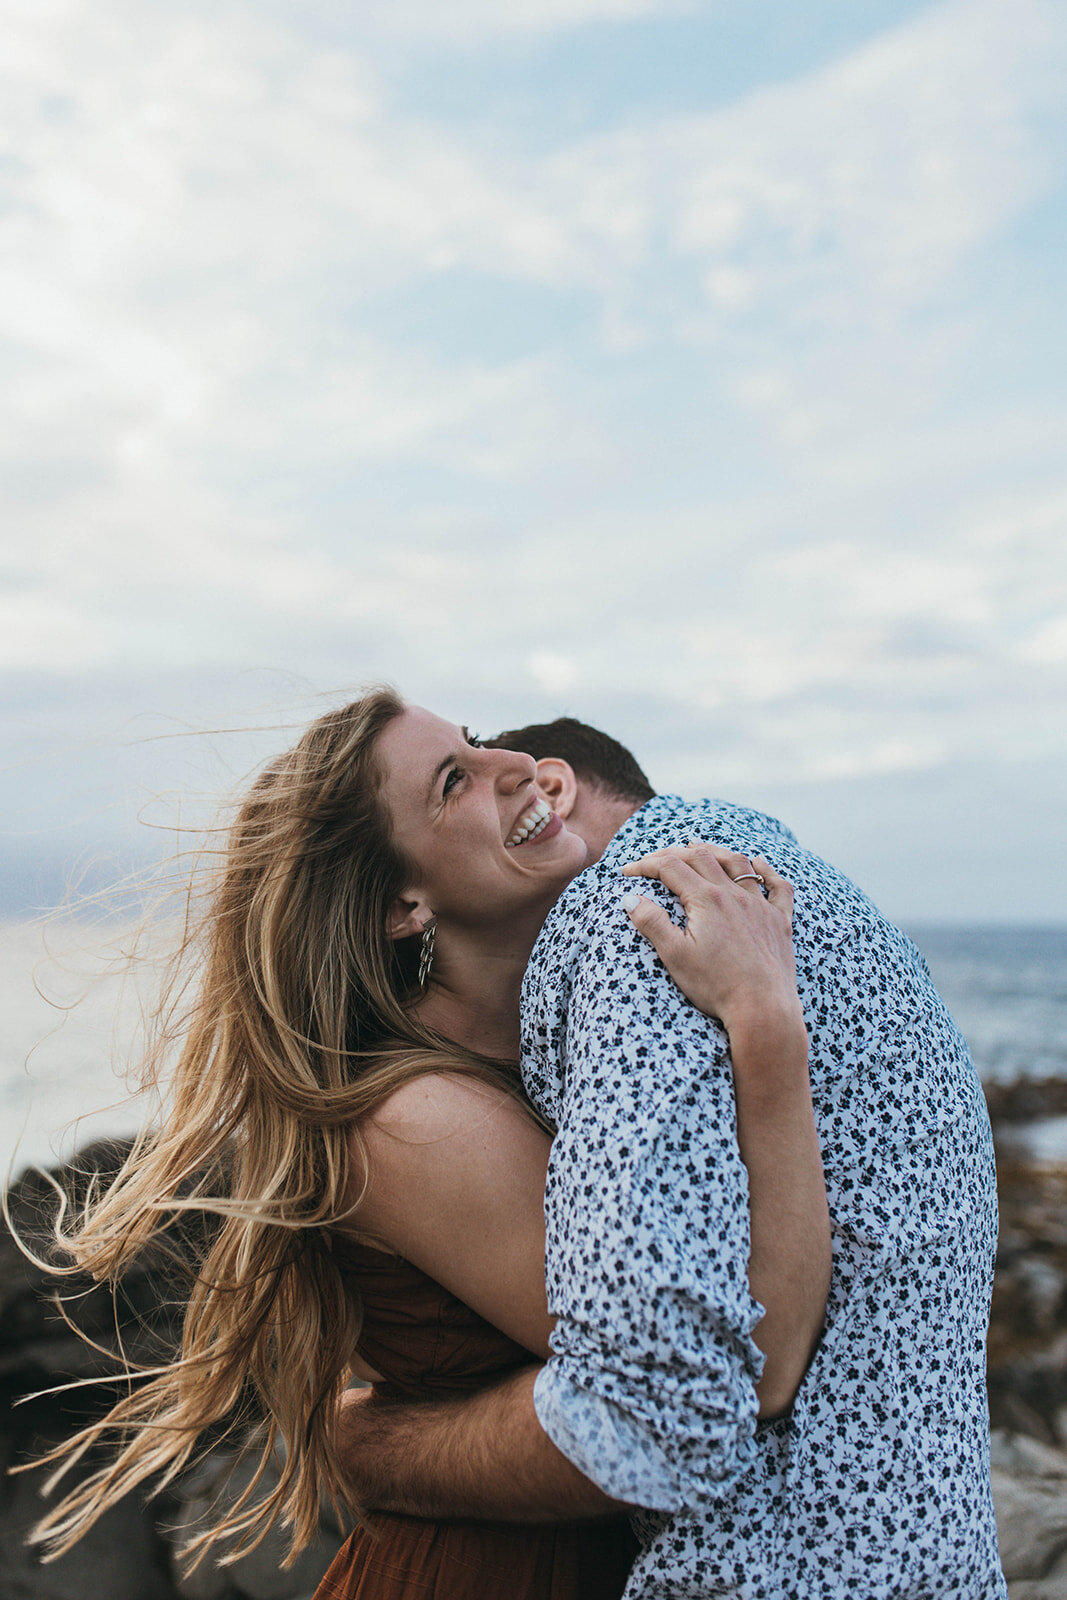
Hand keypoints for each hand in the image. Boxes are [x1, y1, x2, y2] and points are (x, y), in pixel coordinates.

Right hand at [620, 843, 800, 1034]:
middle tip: (656, 859)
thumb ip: (652, 923)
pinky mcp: (780, 922)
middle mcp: (735, 895)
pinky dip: (768, 871)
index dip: (645, 865)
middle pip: (702, 857)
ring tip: (700, 847)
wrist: (763, 1009)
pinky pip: (778, 887)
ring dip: (716, 852)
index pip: (670, 868)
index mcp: (707, 900)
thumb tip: (631, 898)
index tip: (628, 872)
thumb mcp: (675, 956)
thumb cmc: (716, 986)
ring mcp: (761, 906)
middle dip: (675, 852)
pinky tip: (760, 863)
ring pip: (739, 865)